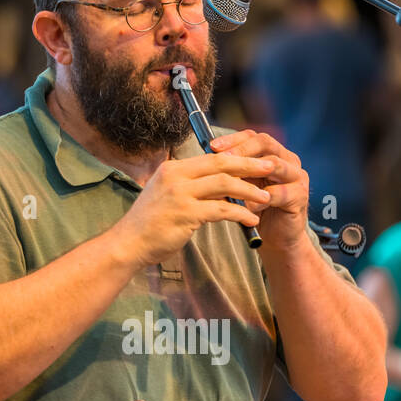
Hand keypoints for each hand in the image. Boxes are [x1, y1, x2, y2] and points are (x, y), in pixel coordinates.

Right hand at [110, 152, 273, 266]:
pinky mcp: (185, 214)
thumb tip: (220, 183)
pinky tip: (251, 219)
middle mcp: (175, 176)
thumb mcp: (167, 195)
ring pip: (224, 184)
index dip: (237, 158)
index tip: (257, 161)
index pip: (211, 157)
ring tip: (266, 197)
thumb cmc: (149, 223)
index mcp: (172, 169)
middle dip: (250, 165)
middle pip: (221, 163)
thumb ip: (190, 186)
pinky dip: (240, 213)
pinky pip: (221, 209)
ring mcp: (179, 194)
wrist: (128, 243)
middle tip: (272, 168)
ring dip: (249, 190)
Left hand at [208, 129, 309, 247]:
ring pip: (275, 164)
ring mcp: (297, 177)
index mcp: (273, 152)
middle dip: (241, 150)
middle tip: (221, 158)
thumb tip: (205, 159)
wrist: (275, 235)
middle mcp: (288, 160)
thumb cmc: (256, 206)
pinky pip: (280, 193)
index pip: (252, 137)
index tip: (212, 146)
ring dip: (251, 170)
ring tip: (230, 179)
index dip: (232, 139)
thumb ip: (231, 171)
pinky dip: (261, 198)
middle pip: (265, 143)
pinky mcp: (300, 197)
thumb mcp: (242, 184)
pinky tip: (246, 205)